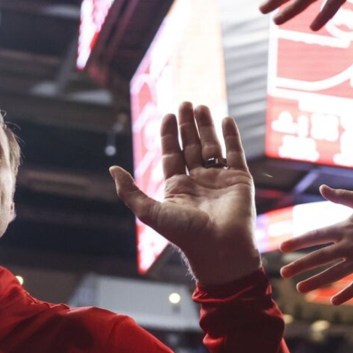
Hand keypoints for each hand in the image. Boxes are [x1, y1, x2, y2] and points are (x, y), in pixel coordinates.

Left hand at [109, 102, 261, 285]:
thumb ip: (130, 192)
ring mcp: (220, 180)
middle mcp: (198, 182)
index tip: (168, 115)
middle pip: (191, 146)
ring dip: (206, 126)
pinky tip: (225, 119)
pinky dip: (231, 136)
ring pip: (212, 146)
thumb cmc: (185, 234)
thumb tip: (112, 169)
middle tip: (185, 103)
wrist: (219, 249)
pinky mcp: (240, 180)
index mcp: (178, 188)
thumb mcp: (149, 212)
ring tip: (200, 106)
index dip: (169, 135)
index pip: (172, 154)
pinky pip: (235, 153)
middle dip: (187, 125)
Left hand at [279, 185, 352, 304]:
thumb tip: (322, 188)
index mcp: (345, 228)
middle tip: (283, 274)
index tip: (282, 249)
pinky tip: (333, 301)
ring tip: (300, 289)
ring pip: (333, 275)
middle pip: (319, 258)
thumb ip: (340, 195)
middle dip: (299, 266)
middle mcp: (349, 246)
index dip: (297, 242)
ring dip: (316, 282)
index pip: (315, 236)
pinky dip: (345, 294)